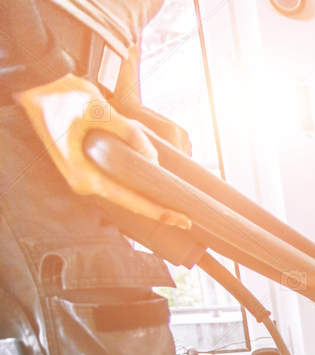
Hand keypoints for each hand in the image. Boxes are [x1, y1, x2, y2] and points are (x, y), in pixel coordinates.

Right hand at [12, 74, 191, 228]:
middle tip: (185, 217)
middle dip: (157, 207)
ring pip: (123, 189)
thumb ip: (129, 134)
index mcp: (85, 177)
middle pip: (129, 200)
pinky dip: (135, 180)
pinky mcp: (86, 164)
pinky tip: (152, 180)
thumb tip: (153, 157)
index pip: (129, 200)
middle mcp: (84, 181)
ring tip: (173, 201)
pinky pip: (116, 178)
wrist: (37, 84)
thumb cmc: (63, 96)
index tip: (182, 219)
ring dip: (146, 193)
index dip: (158, 211)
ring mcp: (84, 174)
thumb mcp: (100, 111)